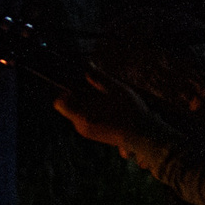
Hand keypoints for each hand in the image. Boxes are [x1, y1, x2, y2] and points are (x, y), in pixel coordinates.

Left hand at [54, 74, 175, 167]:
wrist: (145, 136)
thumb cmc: (132, 112)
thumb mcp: (117, 90)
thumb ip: (99, 79)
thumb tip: (87, 67)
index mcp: (82, 116)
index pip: (59, 103)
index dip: (65, 91)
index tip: (77, 85)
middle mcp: (80, 126)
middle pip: (70, 106)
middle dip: (79, 96)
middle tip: (95, 89)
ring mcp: (87, 132)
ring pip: (79, 113)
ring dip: (88, 104)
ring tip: (106, 99)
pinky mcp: (95, 135)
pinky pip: (87, 119)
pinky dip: (94, 112)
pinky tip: (110, 108)